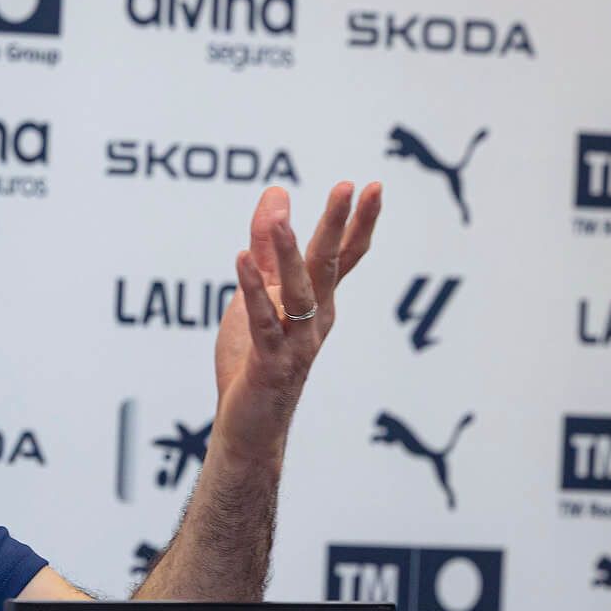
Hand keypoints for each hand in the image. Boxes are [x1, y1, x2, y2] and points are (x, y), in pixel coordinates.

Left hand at [212, 182, 381, 461]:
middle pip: (329, 266)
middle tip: (347, 186)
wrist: (251, 424)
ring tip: (280, 219)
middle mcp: (315, 319)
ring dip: (289, 253)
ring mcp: (297, 342)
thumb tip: (276, 192)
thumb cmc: (256, 358)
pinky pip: (262, 322)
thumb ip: (267, 247)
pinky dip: (252, 291)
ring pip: (299, 292)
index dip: (357, 223)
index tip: (370, 186)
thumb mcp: (260, 293)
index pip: (344, 258)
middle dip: (337, 225)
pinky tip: (241, 260)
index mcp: (318, 302)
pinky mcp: (270, 362)